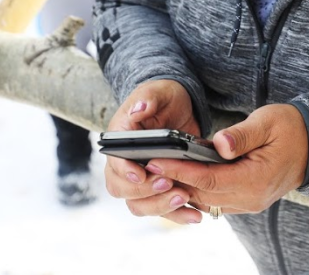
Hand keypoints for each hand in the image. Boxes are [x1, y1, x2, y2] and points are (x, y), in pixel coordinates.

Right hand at [102, 79, 205, 223]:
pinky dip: (175, 215)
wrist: (176, 108)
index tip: (140, 175)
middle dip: (145, 192)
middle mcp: (123, 163)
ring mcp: (138, 179)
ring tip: (184, 199)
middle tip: (170, 184)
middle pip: (121, 190)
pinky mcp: (155, 188)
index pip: (113, 161)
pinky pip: (159, 209)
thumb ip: (149, 98)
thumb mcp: (159, 92)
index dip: (124, 171)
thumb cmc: (163, 97)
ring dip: (160, 207)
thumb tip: (138, 109)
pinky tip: (195, 215)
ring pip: (138, 205)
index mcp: (119, 139)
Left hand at [135, 104, 308, 224]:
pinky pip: (215, 199)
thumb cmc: (291, 129)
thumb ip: (241, 135)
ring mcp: (249, 202)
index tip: (156, 161)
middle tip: (145, 166)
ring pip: (206, 200)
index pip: (208, 180)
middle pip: (202, 195)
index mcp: (255, 180)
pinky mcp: (246, 199)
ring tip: (156, 171)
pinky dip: (196, 189)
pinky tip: (179, 176)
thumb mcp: (268, 122)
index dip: (180, 171)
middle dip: (173, 181)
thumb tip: (218, 144)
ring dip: (182, 187)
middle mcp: (250, 198)